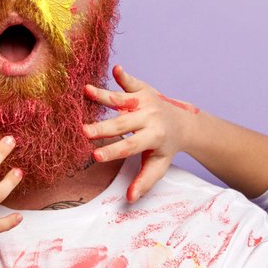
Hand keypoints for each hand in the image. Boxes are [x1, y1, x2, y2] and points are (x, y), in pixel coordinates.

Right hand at [83, 64, 199, 202]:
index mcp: (154, 137)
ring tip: (85, 91)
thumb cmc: (165, 148)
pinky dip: (124, 76)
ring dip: (103, 96)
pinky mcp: (143, 89)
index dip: (113, 151)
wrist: (183, 123)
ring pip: (122, 100)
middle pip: (122, 124)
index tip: (95, 156)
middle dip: (103, 128)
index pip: (130, 146)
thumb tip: (130, 198)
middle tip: (83, 131)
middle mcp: (150, 117)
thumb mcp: (158, 165)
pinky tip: (116, 69)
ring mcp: (146, 101)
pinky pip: (132, 83)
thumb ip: (144, 181)